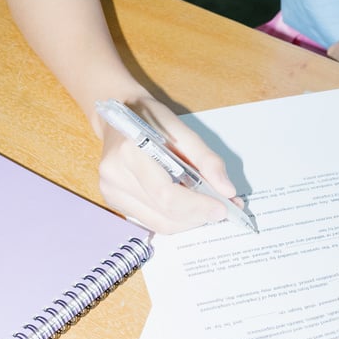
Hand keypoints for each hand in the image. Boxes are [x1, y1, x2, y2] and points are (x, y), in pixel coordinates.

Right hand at [96, 95, 238, 232]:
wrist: (118, 115)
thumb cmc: (150, 118)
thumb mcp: (182, 129)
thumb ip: (206, 160)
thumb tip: (227, 190)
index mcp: (130, 152)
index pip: (166, 194)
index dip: (197, 206)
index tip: (222, 209)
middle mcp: (116, 176)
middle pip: (164, 214)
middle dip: (198, 216)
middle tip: (221, 209)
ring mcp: (111, 192)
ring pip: (160, 224)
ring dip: (189, 220)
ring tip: (206, 207)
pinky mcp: (114, 201)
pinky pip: (152, 221)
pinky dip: (175, 218)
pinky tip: (186, 205)